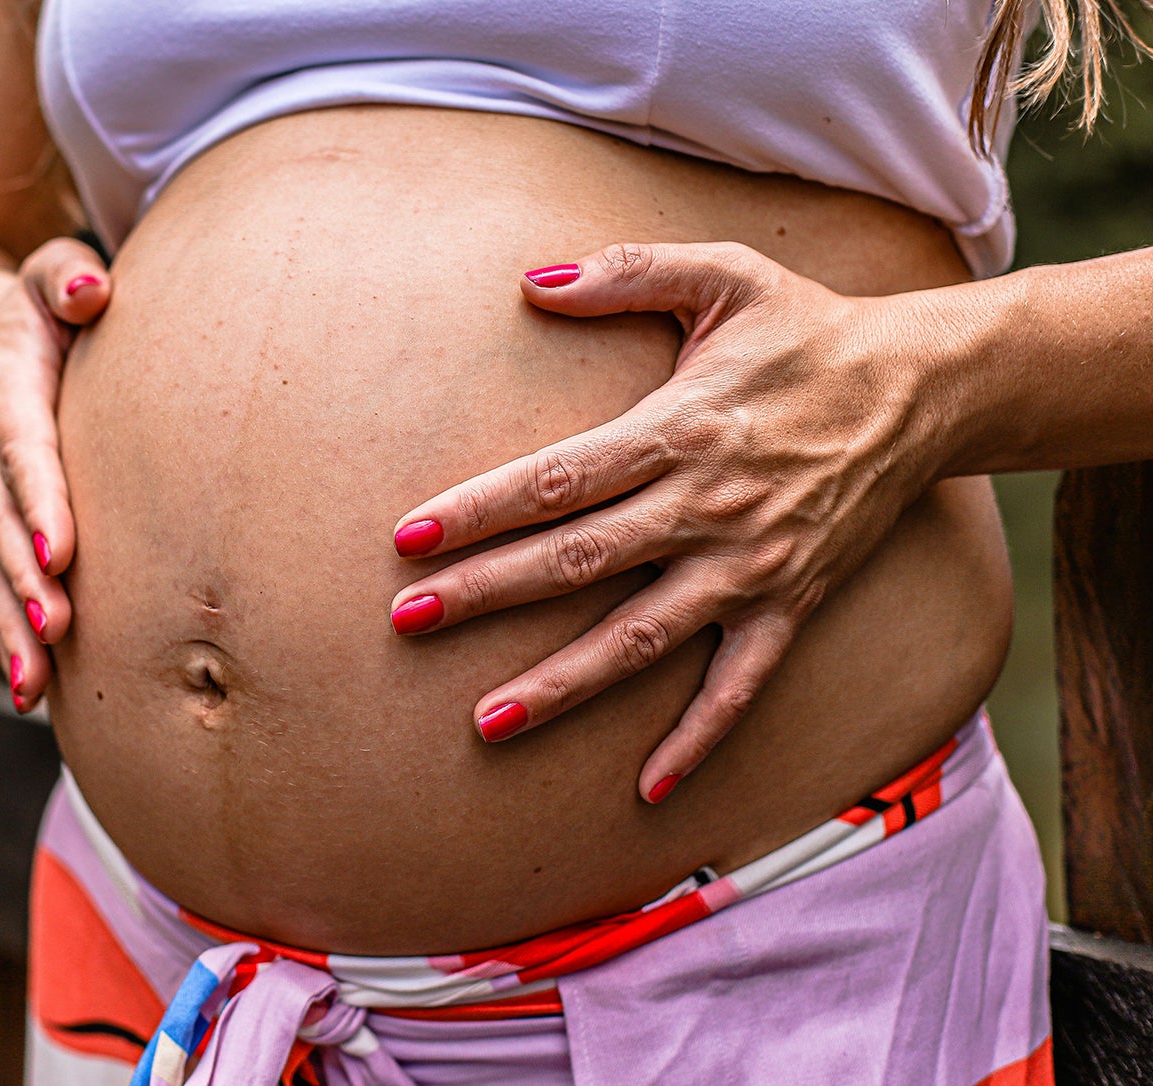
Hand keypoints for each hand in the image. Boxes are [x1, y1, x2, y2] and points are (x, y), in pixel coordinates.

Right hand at [0, 237, 109, 711]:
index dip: (38, 495)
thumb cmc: (44, 301)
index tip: (64, 550)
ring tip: (33, 684)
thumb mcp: (51, 271)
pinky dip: (8, 634)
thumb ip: (69, 272)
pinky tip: (32, 692)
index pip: (22, 441)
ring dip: (8, 623)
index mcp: (8, 380)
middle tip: (55, 629)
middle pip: (0, 515)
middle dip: (22, 577)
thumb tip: (91, 288)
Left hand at [389, 243, 953, 800]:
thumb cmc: (806, 330)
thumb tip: (530, 278)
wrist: (925, 388)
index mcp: (678, 431)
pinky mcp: (789, 604)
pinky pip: (738, 686)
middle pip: (577, 562)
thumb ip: (625, 271)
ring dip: (562, 684)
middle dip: (487, 594)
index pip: (558, 480)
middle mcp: (706, 509)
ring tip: (486, 720)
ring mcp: (749, 567)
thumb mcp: (724, 276)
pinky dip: (696, 740)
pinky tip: (647, 791)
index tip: (409, 539)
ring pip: (639, 639)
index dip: (480, 510)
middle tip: (407, 622)